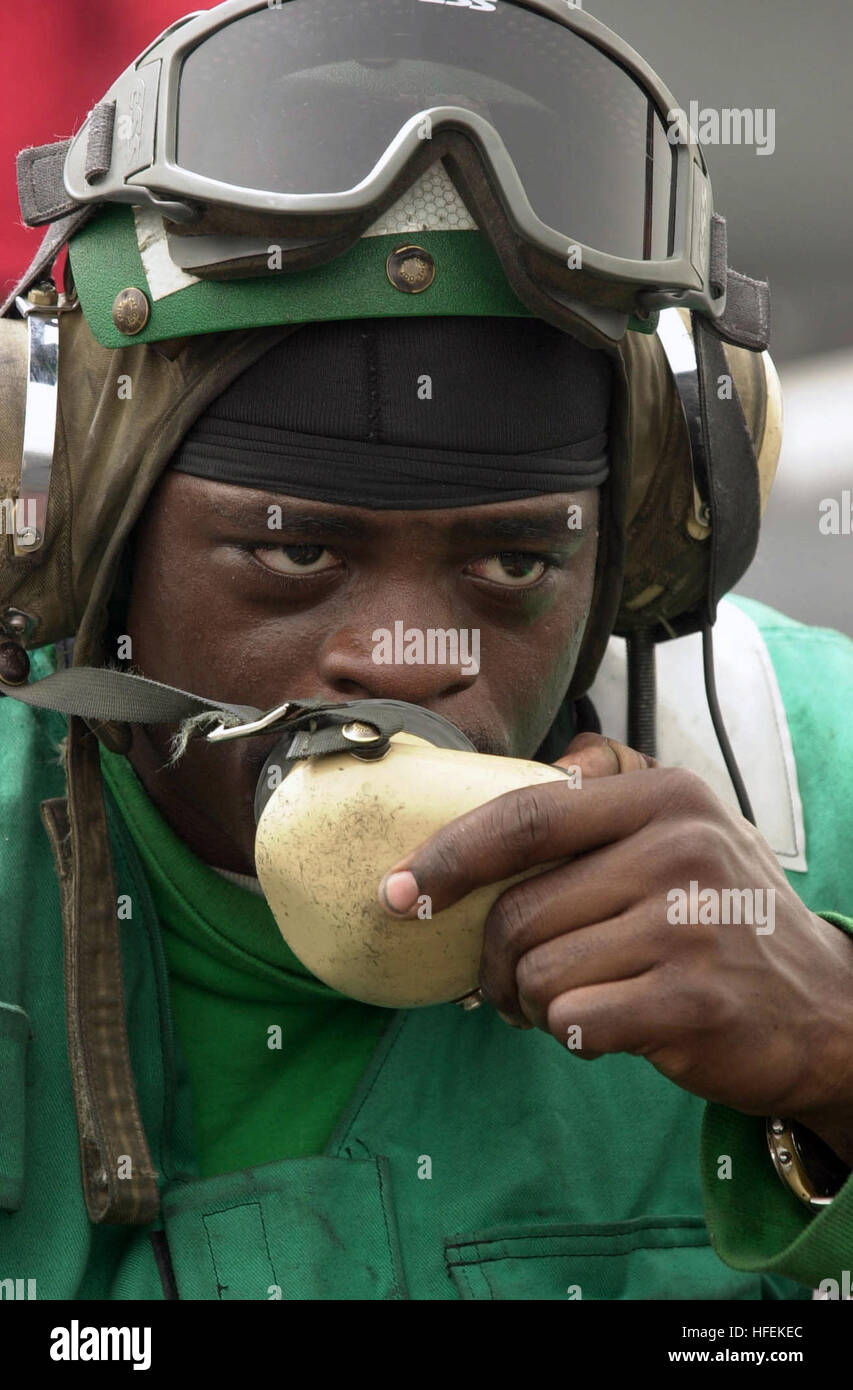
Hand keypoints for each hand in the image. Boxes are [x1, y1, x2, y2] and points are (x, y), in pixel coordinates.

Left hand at [378, 732, 852, 1164]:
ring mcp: (689, 925)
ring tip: (573, 1000)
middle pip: (520, 911)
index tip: (395, 890)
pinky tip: (608, 1024)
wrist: (823, 1009)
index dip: (447, 856)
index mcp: (665, 796)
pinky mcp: (692, 1001)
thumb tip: (541, 759)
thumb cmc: (726, 915)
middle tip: (501, 984)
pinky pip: (574, 1022)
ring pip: (539, 973)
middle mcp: (680, 849)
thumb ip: (616, 782)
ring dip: (535, 1003)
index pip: (524, 817)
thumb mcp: (690, 825)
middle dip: (491, 961)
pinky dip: (572, 1034)